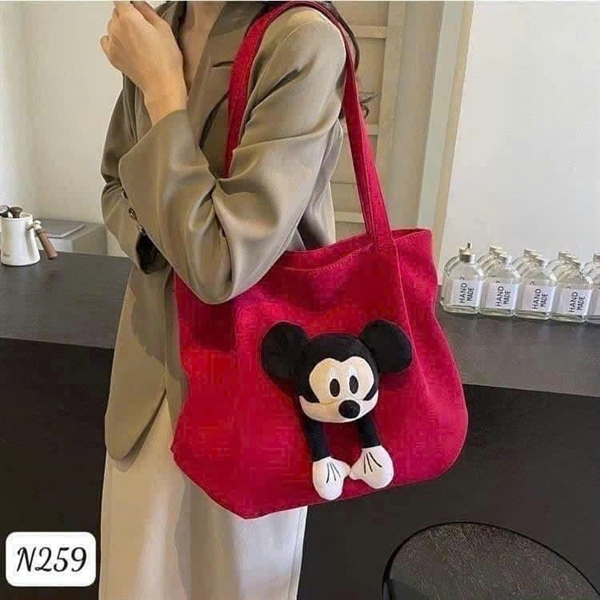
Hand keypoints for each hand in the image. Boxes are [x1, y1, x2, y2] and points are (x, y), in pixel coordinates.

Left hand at [100, 1, 185, 122]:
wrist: (161, 85)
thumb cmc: (166, 60)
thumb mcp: (163, 28)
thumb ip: (147, 10)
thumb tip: (137, 2)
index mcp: (129, 18)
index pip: (120, 0)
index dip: (129, 3)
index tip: (134, 7)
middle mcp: (116, 28)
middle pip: (116, 12)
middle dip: (127, 15)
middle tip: (143, 27)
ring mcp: (112, 43)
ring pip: (112, 26)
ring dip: (121, 28)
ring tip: (137, 40)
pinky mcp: (111, 56)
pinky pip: (106, 40)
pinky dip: (113, 40)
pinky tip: (126, 46)